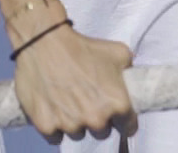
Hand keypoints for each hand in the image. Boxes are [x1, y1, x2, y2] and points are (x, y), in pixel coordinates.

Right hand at [12, 23, 136, 143]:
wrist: (44, 41)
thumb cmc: (82, 46)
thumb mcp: (116, 52)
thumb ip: (129, 68)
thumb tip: (132, 76)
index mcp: (118, 105)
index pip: (128, 127)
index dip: (120, 119)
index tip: (112, 112)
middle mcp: (96, 119)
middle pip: (101, 132)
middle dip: (96, 118)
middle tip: (85, 99)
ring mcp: (71, 124)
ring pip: (77, 134)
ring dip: (74, 122)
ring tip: (65, 99)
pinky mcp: (47, 125)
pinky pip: (54, 136)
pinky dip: (53, 125)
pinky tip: (51, 107)